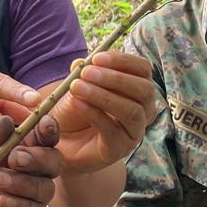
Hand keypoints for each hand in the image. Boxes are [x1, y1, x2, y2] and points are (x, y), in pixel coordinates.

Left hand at [0, 113, 63, 206]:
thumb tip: (6, 121)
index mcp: (26, 149)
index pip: (46, 138)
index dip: (50, 131)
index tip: (44, 126)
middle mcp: (35, 173)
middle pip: (55, 163)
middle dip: (38, 158)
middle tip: (14, 158)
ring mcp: (32, 197)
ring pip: (45, 188)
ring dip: (21, 182)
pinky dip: (18, 204)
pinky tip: (2, 200)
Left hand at [49, 51, 158, 175]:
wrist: (61, 143)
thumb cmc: (74, 112)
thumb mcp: (76, 87)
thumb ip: (81, 74)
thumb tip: (80, 62)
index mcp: (137, 89)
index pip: (143, 70)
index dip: (123, 61)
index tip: (97, 58)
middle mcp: (143, 110)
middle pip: (145, 90)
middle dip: (115, 78)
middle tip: (86, 73)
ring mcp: (134, 131)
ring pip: (132, 111)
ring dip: (104, 96)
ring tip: (77, 87)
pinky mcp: (120, 148)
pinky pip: (113, 130)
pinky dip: (94, 113)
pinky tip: (77, 104)